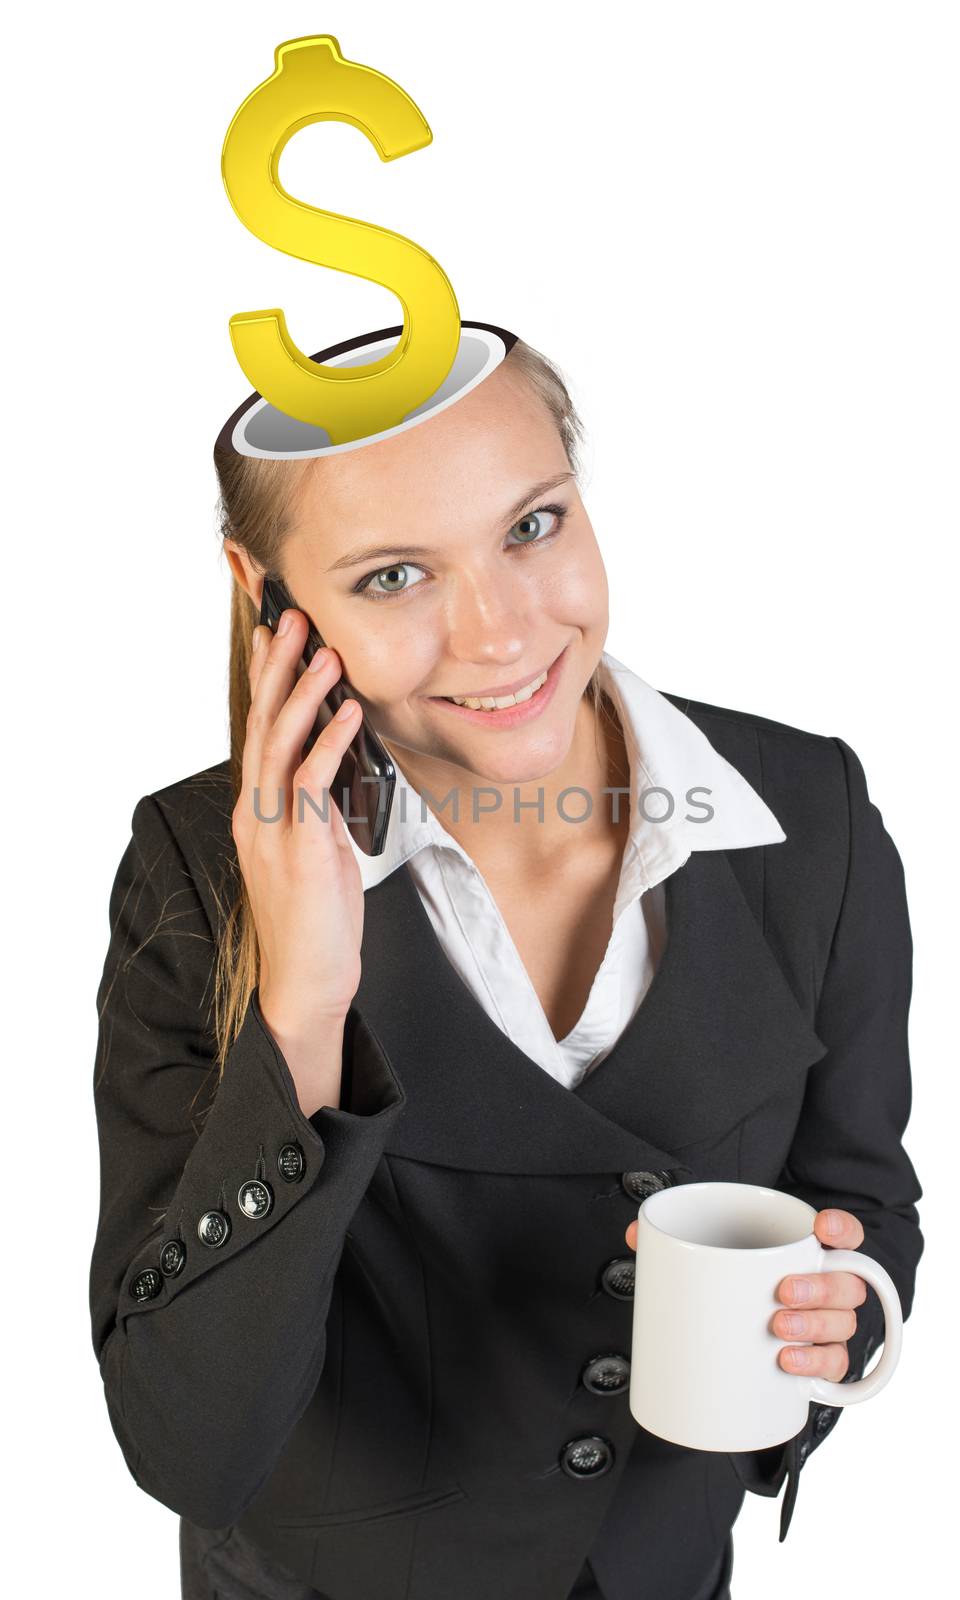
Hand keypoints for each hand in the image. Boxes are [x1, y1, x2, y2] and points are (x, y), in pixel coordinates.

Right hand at [232, 607, 366, 1105]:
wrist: (307, 981)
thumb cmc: (318, 918)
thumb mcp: (320, 848)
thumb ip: (320, 804)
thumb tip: (340, 759)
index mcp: (259, 809)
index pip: (259, 730)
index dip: (267, 680)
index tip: (276, 632)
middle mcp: (257, 812)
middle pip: (263, 725)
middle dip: (278, 669)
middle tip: (293, 617)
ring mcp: (274, 831)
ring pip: (281, 747)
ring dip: (303, 695)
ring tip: (324, 652)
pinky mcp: (300, 851)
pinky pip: (312, 786)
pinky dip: (330, 744)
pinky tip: (349, 714)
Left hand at [624, 1206, 867, 1378]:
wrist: (737, 1336)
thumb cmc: (734, 1282)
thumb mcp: (709, 1255)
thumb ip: (677, 1240)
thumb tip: (635, 1236)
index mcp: (807, 1253)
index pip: (846, 1234)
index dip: (843, 1229)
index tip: (821, 1228)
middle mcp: (828, 1289)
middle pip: (848, 1285)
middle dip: (821, 1288)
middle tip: (782, 1291)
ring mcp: (827, 1328)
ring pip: (843, 1325)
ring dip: (815, 1326)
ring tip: (777, 1329)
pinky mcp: (819, 1364)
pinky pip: (833, 1368)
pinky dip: (814, 1366)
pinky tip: (787, 1365)